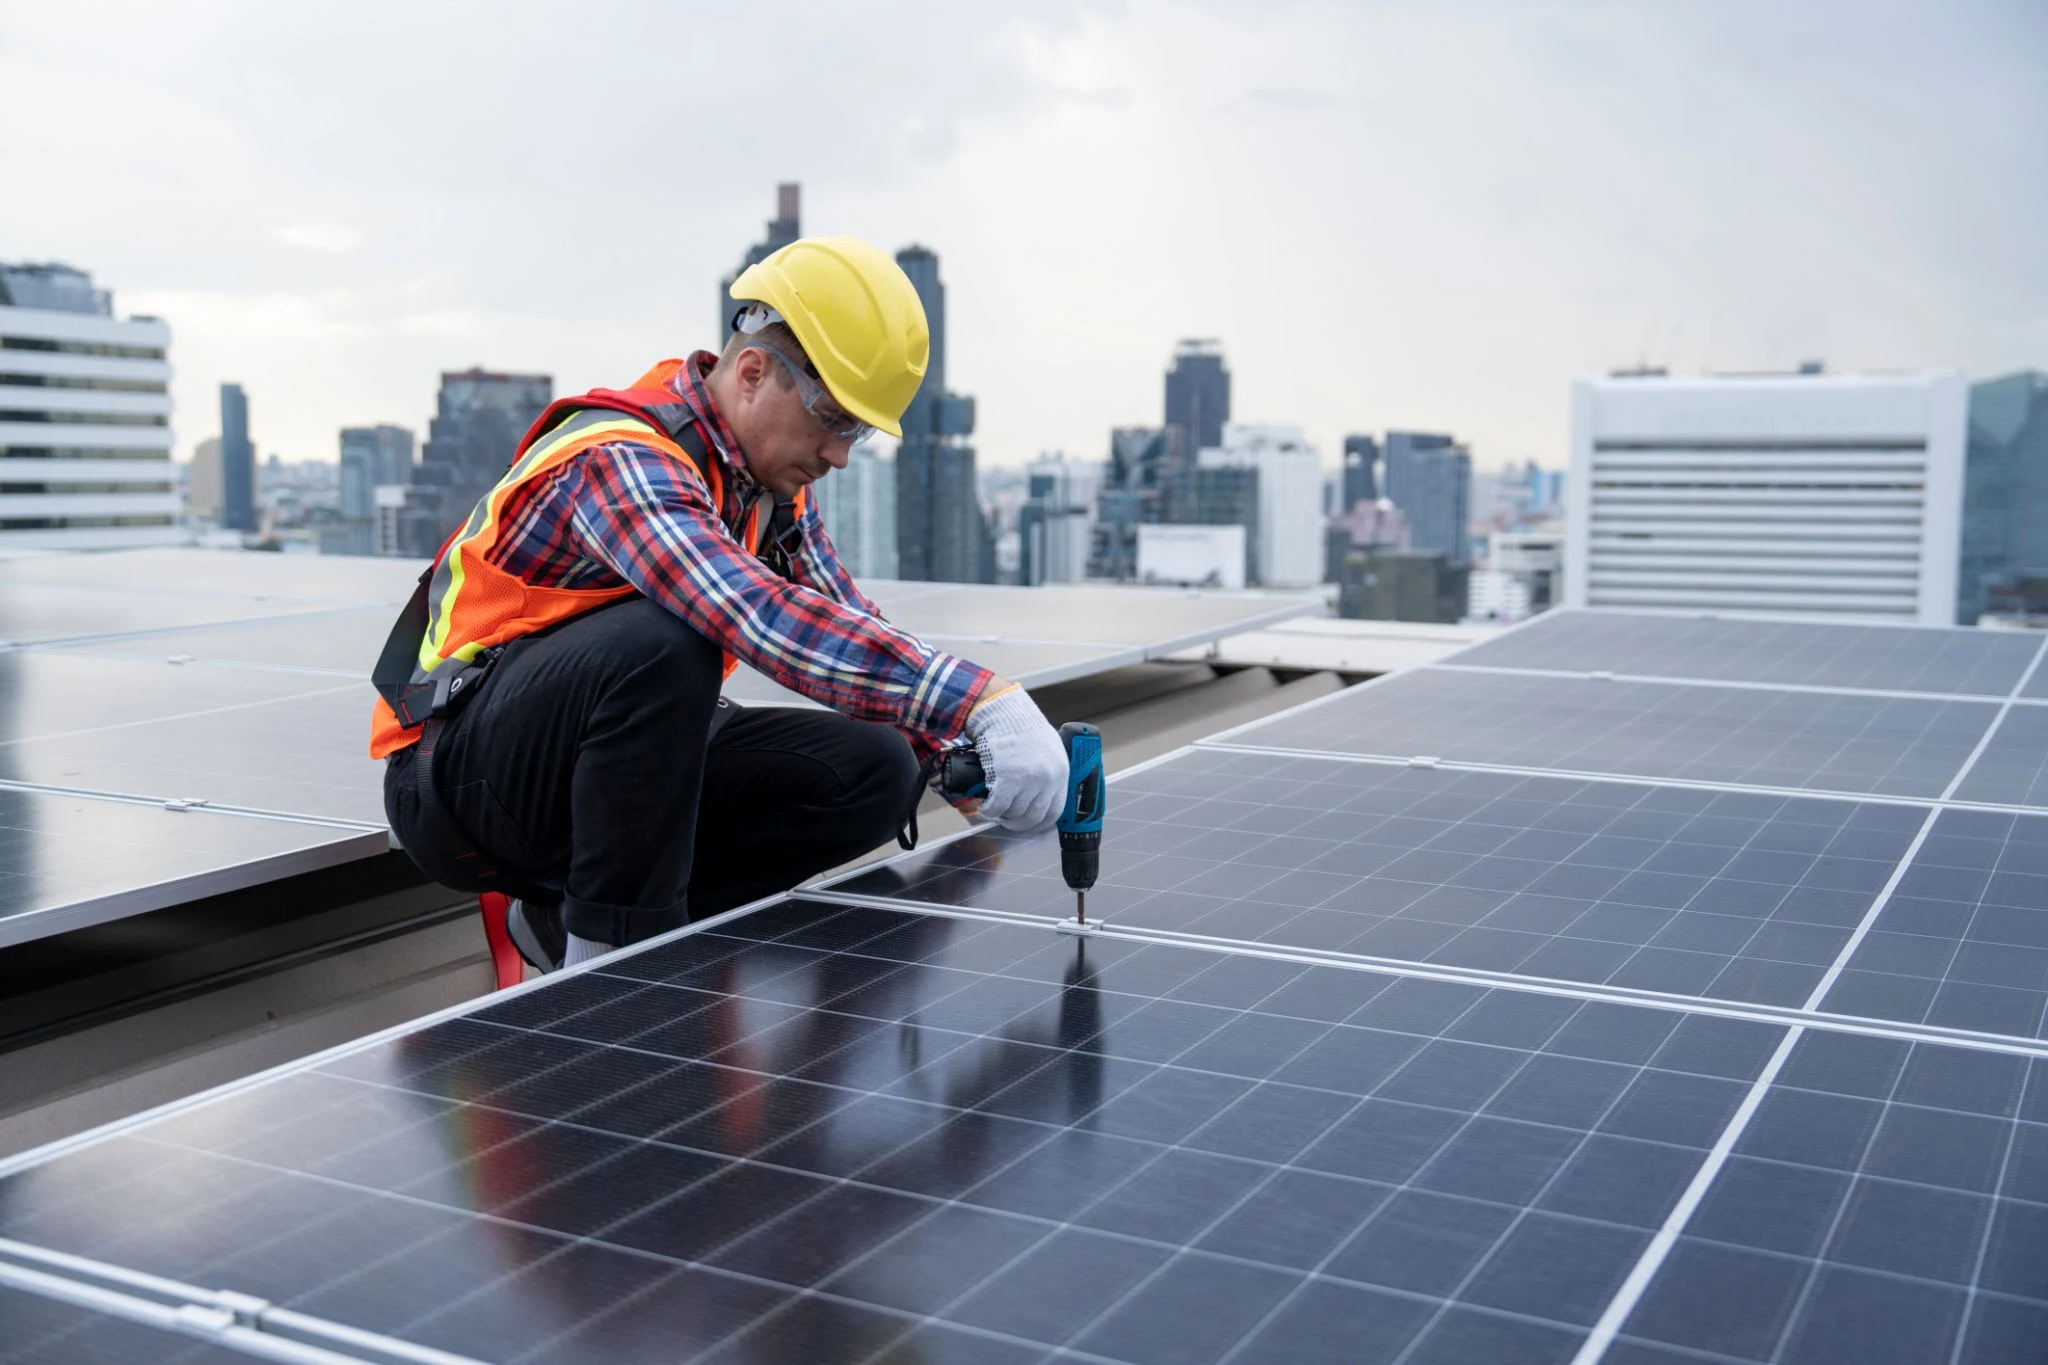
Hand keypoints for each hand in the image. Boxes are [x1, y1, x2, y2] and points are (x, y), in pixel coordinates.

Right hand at [962, 683, 1067, 832]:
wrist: (1004, 710)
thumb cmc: (1022, 726)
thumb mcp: (1048, 748)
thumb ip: (1049, 771)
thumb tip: (1040, 794)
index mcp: (1060, 772)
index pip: (1055, 811)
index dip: (1039, 822)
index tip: (1028, 823)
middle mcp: (1048, 778)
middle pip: (1033, 816)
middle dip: (1018, 823)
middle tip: (1007, 819)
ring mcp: (1028, 779)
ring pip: (1014, 812)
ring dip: (1002, 815)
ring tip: (995, 809)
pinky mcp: (1007, 777)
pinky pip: (998, 806)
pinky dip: (989, 810)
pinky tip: (986, 806)